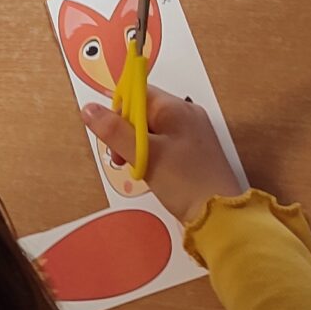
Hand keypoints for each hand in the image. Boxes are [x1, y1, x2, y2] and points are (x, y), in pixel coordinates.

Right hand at [81, 89, 244, 225]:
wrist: (222, 217)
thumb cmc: (183, 182)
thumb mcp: (144, 155)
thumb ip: (114, 131)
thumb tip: (88, 108)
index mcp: (176, 108)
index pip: (138, 92)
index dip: (119, 110)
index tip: (111, 136)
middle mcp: (187, 114)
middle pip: (144, 112)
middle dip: (126, 132)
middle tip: (120, 159)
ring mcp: (194, 134)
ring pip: (153, 130)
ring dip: (137, 147)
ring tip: (137, 170)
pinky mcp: (196, 152)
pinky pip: (165, 144)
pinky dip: (153, 155)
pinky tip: (152, 174)